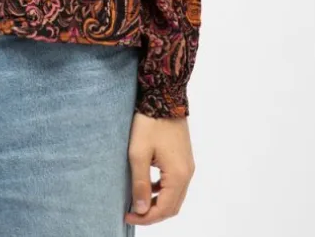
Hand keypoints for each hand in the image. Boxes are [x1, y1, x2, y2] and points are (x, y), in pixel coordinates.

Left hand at [124, 111, 194, 226]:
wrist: (164, 97)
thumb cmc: (149, 123)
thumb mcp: (138, 153)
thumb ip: (140, 183)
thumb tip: (141, 210)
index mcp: (178, 176)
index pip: (164, 209)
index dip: (145, 217)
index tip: (127, 216)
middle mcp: (187, 174)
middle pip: (172, 207)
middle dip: (152, 213)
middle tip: (131, 212)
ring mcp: (188, 166)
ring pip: (175, 196)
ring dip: (157, 202)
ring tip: (137, 201)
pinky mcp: (184, 158)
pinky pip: (175, 183)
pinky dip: (162, 190)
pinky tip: (147, 185)